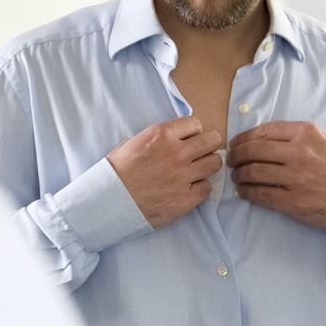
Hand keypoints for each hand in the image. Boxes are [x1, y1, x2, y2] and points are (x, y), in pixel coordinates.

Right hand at [106, 116, 222, 227]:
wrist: (111, 201)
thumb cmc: (117, 172)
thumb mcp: (131, 143)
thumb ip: (155, 138)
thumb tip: (170, 137)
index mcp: (161, 135)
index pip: (195, 123)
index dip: (193, 131)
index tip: (189, 139)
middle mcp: (176, 153)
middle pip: (211, 140)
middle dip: (208, 144)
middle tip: (201, 152)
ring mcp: (183, 176)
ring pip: (214, 163)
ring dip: (207, 165)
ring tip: (197, 170)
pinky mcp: (186, 198)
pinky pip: (207, 187)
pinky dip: (200, 188)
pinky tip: (189, 188)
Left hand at [227, 121, 325, 229]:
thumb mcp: (321, 139)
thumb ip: (292, 135)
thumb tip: (256, 138)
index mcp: (305, 133)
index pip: (262, 131)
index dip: (242, 139)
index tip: (235, 144)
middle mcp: (300, 153)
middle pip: (252, 151)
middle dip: (235, 156)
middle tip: (231, 161)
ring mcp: (296, 178)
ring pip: (253, 172)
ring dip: (239, 175)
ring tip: (237, 176)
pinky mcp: (294, 201)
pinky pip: (260, 195)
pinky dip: (247, 192)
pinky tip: (244, 191)